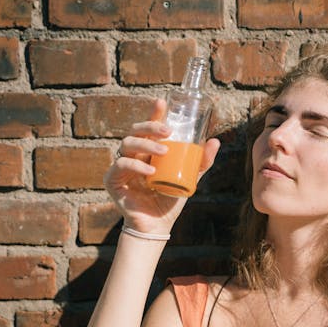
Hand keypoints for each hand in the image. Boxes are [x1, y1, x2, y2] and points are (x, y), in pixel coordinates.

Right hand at [104, 99, 220, 234]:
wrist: (158, 224)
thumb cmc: (170, 199)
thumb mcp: (190, 178)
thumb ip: (201, 162)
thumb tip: (215, 141)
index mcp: (148, 151)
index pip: (148, 127)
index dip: (153, 113)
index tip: (162, 102)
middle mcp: (133, 155)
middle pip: (135, 131)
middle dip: (150, 126)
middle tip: (168, 131)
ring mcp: (121, 166)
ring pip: (127, 144)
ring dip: (146, 144)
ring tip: (164, 151)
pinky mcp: (112, 180)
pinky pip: (121, 166)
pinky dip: (136, 166)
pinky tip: (150, 170)